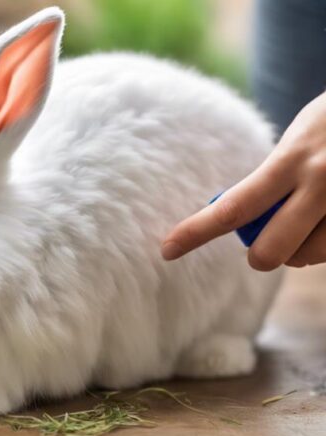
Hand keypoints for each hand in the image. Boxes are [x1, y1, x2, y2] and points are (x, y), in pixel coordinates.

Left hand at [161, 91, 325, 270]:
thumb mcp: (301, 137)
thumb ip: (274, 176)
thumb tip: (237, 215)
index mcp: (293, 160)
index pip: (232, 207)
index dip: (195, 232)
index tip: (166, 249)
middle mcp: (323, 184)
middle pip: (270, 251)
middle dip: (261, 254)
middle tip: (262, 243)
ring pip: (309, 257)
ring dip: (300, 250)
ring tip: (310, 218)